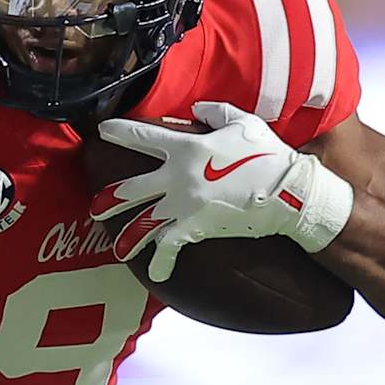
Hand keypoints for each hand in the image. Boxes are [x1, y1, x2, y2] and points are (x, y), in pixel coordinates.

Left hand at [90, 101, 353, 281]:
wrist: (289, 192)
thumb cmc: (268, 154)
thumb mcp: (242, 122)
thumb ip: (214, 112)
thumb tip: (195, 110)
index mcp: (186, 147)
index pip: (142, 137)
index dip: (118, 133)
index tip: (101, 132)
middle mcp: (177, 177)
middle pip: (131, 189)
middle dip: (109, 199)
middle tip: (95, 207)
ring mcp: (183, 205)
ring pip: (142, 223)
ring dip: (126, 237)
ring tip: (115, 248)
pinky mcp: (195, 228)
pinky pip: (170, 247)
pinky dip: (161, 262)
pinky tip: (155, 274)